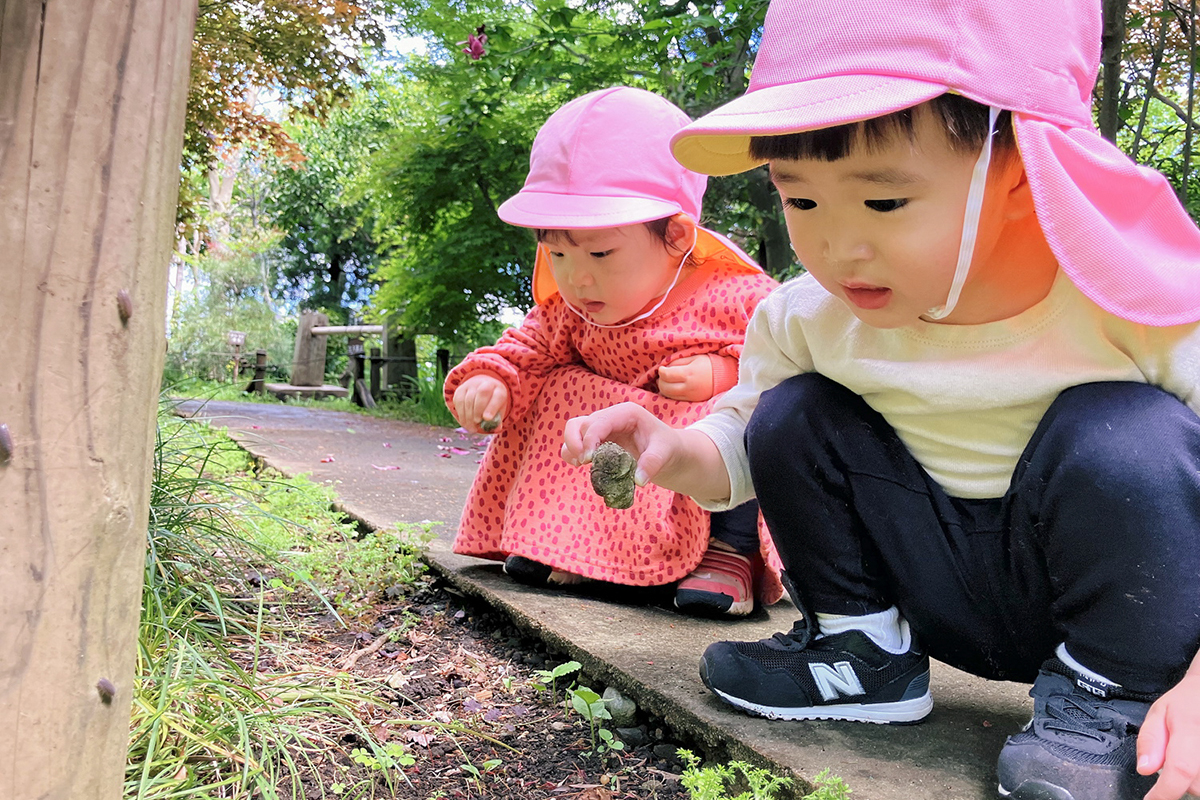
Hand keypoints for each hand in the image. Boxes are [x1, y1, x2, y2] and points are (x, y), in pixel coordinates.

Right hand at [451, 373, 509, 433]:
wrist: (482, 389)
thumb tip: (496, 429)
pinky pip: (459, 401)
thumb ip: (497, 420)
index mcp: (499, 390)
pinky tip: (465, 422)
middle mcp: (486, 384)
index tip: (487, 419)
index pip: (497, 396)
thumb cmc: (492, 404)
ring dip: (469, 415)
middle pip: (482, 393)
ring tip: (471, 427)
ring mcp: (472, 385)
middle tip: (477, 422)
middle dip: (478, 410)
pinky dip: (461, 414)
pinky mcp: (461, 389)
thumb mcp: (498, 411)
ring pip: (468, 399)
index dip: (492, 407)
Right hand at [561, 402, 677, 487]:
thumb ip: (652, 463)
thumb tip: (638, 480)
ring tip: (580, 464)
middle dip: (576, 443)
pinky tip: (581, 465)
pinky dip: (572, 454)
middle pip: (580, 424)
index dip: (589, 439)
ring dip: (571, 447)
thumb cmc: (667, 447)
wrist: (669, 453)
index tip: (588, 459)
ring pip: (573, 430)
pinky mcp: (597, 442)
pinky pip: (576, 443)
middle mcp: (610, 418)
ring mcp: (602, 429)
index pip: (599, 422)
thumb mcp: (665, 452)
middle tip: (583, 463)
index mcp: (626, 413)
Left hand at [657, 355, 714, 401]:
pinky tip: (674, 387)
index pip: (666, 375)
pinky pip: (675, 399)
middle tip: (663, 375)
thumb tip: (665, 367)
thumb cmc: (710, 364)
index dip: (661, 371)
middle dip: (660, 380)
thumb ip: (678, 362)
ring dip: (664, 388)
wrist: (726, 377)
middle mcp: (688, 387)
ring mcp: (690, 396)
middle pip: (664, 387)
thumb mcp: (694, 358)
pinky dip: (671, 393)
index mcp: (689, 374)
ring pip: (668, 395)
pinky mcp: (692, 401)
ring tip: (668, 381)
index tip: (662, 368)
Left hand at [1139, 667, 1199, 799]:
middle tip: (1174, 758)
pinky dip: (1199, 776)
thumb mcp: (1158, 713)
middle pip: (1195, 784)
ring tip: (1188, 757)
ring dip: (1193, 780)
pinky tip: (1195, 761)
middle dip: (1178, 780)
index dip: (1166, 792)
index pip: (1181, 768)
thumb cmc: (1184, 703)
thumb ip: (1150, 741)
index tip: (1152, 799)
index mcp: (1190, 728)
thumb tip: (1145, 769)